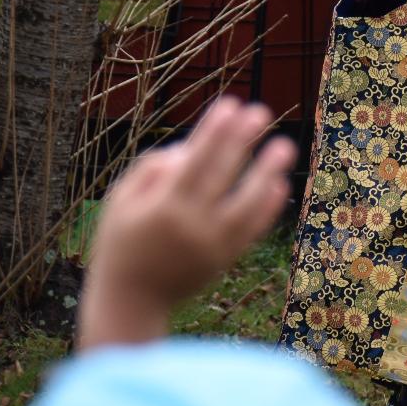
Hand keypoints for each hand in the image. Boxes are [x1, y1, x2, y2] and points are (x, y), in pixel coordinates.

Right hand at [76, 96, 297, 350]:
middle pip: (222, 176)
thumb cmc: (121, 241)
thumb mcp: (121, 202)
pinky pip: (251, 231)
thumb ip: (150, 169)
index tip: (230, 104)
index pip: (194, 162)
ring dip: (267, 173)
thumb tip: (187, 149)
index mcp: (161, 208)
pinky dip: (266, 209)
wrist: (131, 301)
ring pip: (246, 204)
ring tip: (284, 145)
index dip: (213, 132)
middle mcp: (190, 226)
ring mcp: (211, 245)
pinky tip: (278, 185)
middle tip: (261, 111)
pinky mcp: (224, 260)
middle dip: (241, 141)